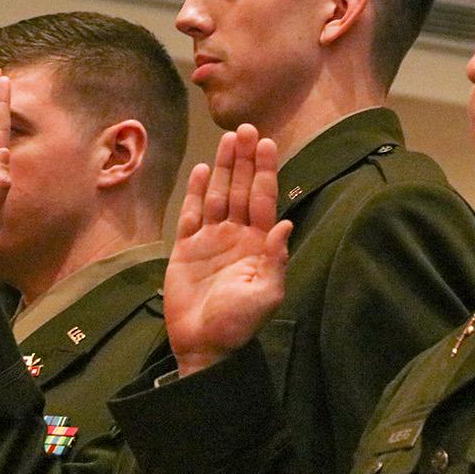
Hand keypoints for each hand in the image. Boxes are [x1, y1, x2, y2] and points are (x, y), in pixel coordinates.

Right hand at [164, 125, 293, 377]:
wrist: (203, 345)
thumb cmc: (238, 325)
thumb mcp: (266, 295)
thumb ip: (276, 259)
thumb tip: (287, 224)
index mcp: (259, 244)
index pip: (265, 200)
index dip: (265, 171)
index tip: (267, 143)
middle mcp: (237, 236)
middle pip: (242, 189)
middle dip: (245, 160)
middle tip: (247, 128)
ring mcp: (211, 239)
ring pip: (219, 194)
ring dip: (224, 167)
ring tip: (227, 138)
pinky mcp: (187, 248)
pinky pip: (192, 213)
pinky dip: (197, 191)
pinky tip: (204, 169)